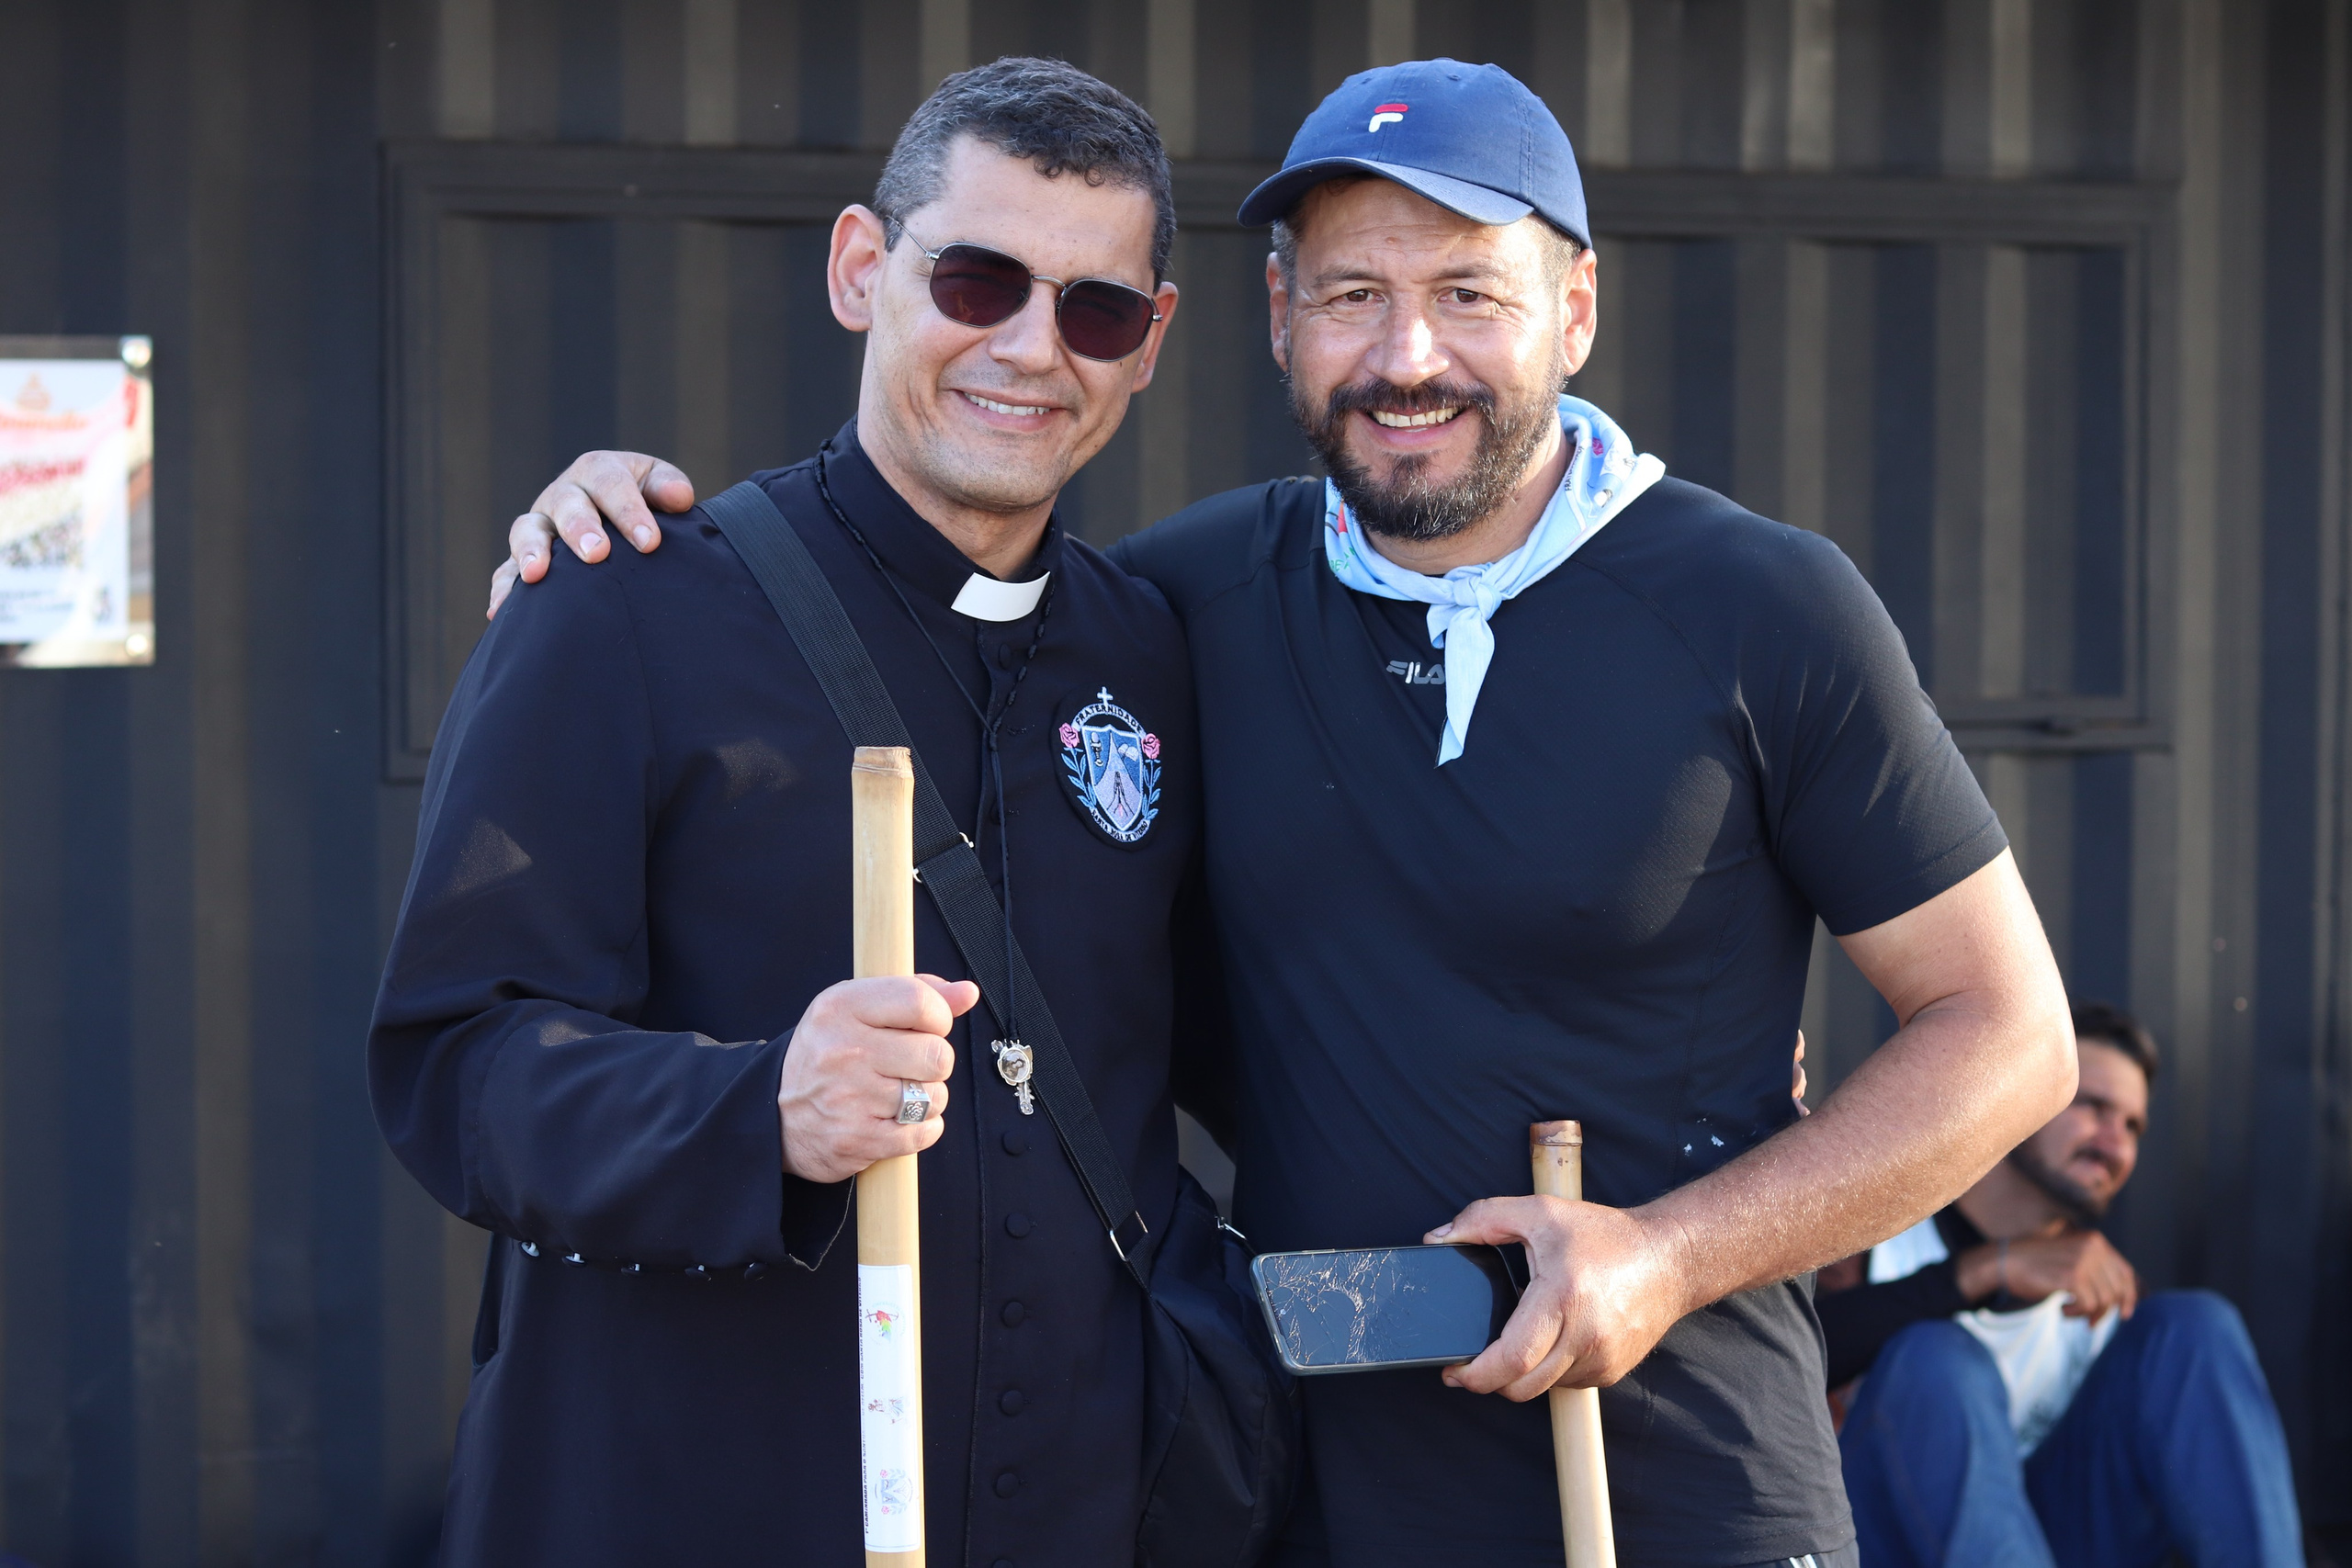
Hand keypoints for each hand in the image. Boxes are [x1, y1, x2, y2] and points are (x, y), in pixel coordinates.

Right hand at [486, 450, 696, 618]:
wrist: (621, 523)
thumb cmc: (645, 503)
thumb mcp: (658, 487)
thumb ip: (668, 488)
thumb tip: (679, 498)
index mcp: (598, 472)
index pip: (611, 484)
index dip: (629, 511)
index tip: (649, 543)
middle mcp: (565, 495)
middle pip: (566, 504)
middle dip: (580, 528)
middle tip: (597, 554)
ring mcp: (541, 525)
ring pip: (527, 531)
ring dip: (531, 551)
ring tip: (536, 575)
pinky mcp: (525, 556)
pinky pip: (506, 570)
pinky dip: (503, 588)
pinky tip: (500, 612)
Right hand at [776, 974, 978, 1184]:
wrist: (774, 1114)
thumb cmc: (826, 1055)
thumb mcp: (856, 1009)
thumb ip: (914, 993)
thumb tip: (966, 992)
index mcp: (840, 1008)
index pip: (920, 1001)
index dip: (939, 1016)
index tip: (928, 1026)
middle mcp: (843, 1050)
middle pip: (936, 1053)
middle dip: (934, 1061)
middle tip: (911, 1065)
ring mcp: (849, 1098)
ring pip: (934, 1096)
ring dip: (928, 1098)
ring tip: (901, 1093)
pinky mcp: (857, 1140)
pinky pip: (923, 1133)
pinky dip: (923, 1128)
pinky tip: (900, 1119)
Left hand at [1424, 1196, 1690, 1398]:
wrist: (1670, 1259)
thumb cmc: (1605, 1236)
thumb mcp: (1540, 1211)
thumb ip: (1483, 1218)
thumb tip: (1437, 1239)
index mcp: (1563, 1297)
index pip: (1513, 1358)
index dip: (1476, 1375)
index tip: (1454, 1371)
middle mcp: (1586, 1335)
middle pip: (1522, 1386)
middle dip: (1490, 1381)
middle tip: (1472, 1362)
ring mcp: (1602, 1359)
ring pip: (1543, 1388)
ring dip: (1520, 1375)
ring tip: (1513, 1344)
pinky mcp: (1612, 1371)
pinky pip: (1566, 1383)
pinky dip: (1548, 1371)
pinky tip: (1548, 1341)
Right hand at [1958, 1229, 2138, 1318]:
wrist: (2004, 1262)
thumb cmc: (2035, 1264)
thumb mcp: (2071, 1257)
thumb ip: (2095, 1268)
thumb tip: (2121, 1298)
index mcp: (2095, 1241)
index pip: (2125, 1272)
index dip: (2130, 1296)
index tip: (2126, 1314)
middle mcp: (2093, 1248)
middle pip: (2117, 1290)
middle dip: (2107, 1311)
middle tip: (2092, 1322)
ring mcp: (2084, 1261)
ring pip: (2104, 1300)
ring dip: (2088, 1313)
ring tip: (2070, 1311)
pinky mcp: (2073, 1277)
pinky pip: (2089, 1305)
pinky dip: (2076, 1313)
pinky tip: (2061, 1309)